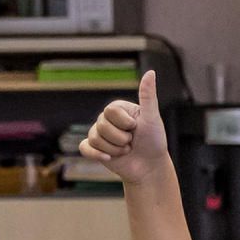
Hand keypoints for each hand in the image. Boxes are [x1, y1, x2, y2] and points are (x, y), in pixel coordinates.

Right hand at [78, 69, 172, 183]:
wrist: (150, 167)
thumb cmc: (154, 141)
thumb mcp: (152, 118)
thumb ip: (148, 96)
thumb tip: (150, 72)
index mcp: (119, 109)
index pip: (110, 110)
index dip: (124, 123)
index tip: (136, 128)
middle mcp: (107, 119)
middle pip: (101, 125)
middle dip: (120, 138)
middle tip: (131, 142)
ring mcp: (100, 134)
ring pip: (95, 138)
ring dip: (115, 149)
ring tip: (126, 151)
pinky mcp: (95, 149)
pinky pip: (85, 148)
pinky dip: (96, 154)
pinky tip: (109, 158)